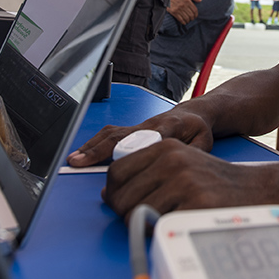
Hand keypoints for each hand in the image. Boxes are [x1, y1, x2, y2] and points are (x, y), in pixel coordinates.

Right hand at [67, 106, 214, 166]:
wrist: (193, 114)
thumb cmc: (197, 129)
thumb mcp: (204, 142)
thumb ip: (194, 152)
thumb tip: (180, 164)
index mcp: (168, 127)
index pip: (145, 138)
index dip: (128, 149)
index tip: (114, 161)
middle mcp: (148, 124)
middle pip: (120, 136)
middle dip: (97, 149)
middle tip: (79, 161)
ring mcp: (138, 125)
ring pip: (111, 133)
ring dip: (92, 146)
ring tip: (74, 159)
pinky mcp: (132, 128)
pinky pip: (110, 133)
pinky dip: (94, 142)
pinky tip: (83, 152)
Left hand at [103, 138, 278, 219]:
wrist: (257, 187)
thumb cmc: (214, 179)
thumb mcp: (180, 162)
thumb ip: (146, 171)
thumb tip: (109, 193)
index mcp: (165, 147)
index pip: (117, 171)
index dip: (113, 192)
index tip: (120, 201)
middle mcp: (172, 161)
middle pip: (121, 196)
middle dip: (124, 212)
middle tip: (139, 217)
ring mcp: (185, 183)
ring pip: (137, 214)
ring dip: (144, 223)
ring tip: (162, 219)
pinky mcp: (196, 205)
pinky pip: (160, 226)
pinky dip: (163, 231)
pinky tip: (177, 223)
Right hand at [167, 0, 200, 24]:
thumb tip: (200, 0)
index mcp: (187, 1)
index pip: (195, 10)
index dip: (196, 14)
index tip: (195, 16)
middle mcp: (183, 5)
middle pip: (191, 15)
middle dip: (192, 18)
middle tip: (191, 19)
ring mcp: (178, 9)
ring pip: (186, 18)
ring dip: (188, 21)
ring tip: (188, 20)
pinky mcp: (174, 12)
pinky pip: (180, 19)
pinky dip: (183, 22)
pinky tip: (184, 22)